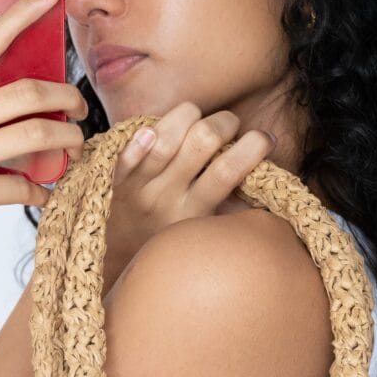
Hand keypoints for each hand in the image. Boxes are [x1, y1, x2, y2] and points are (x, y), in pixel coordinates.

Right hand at [0, 0, 86, 305]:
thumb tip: (17, 94)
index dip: (18, 16)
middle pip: (23, 91)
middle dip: (65, 96)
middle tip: (79, 108)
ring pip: (34, 133)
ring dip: (66, 141)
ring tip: (75, 148)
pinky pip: (25, 183)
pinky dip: (42, 189)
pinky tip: (43, 194)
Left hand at [103, 103, 277, 283]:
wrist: (109, 260)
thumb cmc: (161, 237)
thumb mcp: (200, 230)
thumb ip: (229, 211)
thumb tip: (267, 190)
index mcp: (196, 210)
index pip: (230, 170)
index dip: (254, 146)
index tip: (264, 139)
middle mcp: (170, 197)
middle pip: (203, 141)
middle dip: (224, 122)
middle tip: (228, 126)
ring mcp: (140, 187)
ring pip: (167, 137)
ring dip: (187, 116)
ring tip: (195, 119)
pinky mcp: (113, 179)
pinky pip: (124, 157)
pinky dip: (137, 142)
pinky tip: (149, 132)